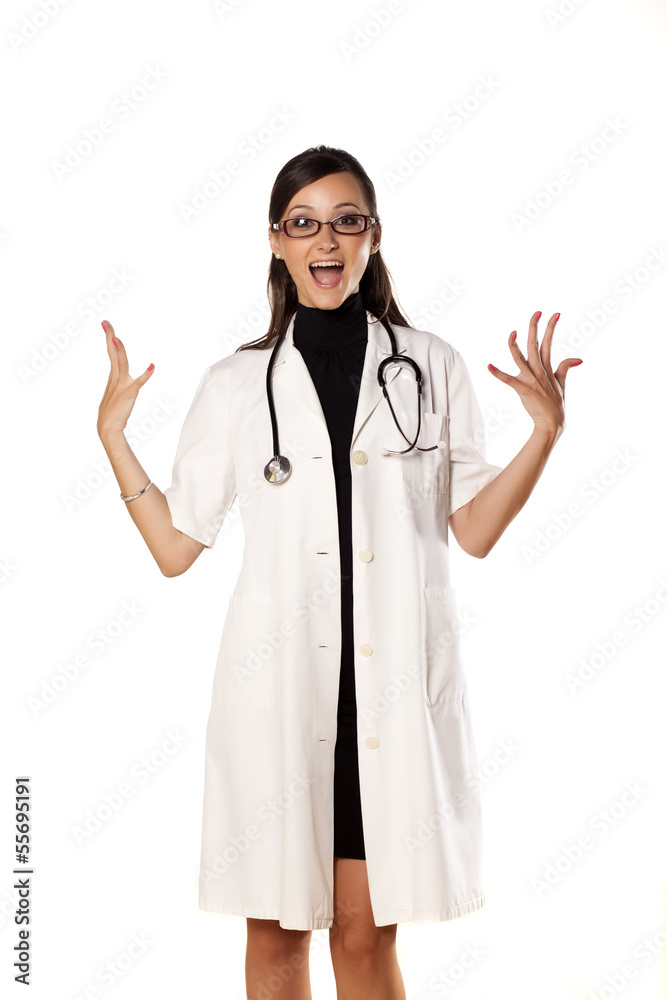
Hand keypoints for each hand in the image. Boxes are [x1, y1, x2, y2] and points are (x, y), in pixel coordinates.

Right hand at [97, 319, 154, 438]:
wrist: (108, 428)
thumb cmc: (112, 412)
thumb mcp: (116, 392)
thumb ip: (120, 382)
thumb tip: (126, 376)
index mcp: (113, 376)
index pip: (111, 352)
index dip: (109, 338)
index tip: (106, 325)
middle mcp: (116, 378)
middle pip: (113, 353)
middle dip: (110, 337)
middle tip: (105, 322)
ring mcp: (122, 385)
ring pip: (121, 364)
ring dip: (120, 351)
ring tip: (116, 338)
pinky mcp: (129, 394)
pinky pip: (139, 383)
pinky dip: (146, 375)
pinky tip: (153, 366)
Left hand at [487, 311, 581, 433]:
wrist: (552, 423)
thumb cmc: (556, 405)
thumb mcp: (562, 383)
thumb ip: (565, 368)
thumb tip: (578, 358)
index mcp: (548, 368)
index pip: (549, 343)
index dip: (551, 327)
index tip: (555, 313)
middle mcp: (539, 371)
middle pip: (535, 345)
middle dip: (535, 327)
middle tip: (537, 312)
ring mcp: (531, 379)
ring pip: (521, 358)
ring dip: (515, 345)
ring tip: (512, 333)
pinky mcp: (523, 389)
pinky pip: (508, 380)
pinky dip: (498, 373)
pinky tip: (489, 365)